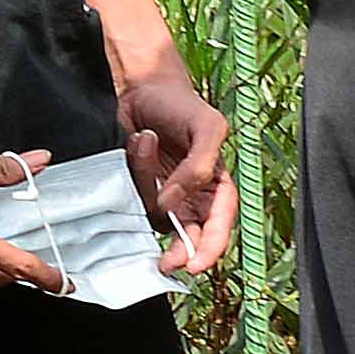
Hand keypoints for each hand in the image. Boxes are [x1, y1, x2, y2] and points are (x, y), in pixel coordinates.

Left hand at [117, 52, 235, 278]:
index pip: (220, 226)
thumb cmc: (182, 104)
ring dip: (147, 182)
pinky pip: (134, 199)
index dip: (210, 249)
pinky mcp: (140, 188)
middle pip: (191, 237)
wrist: (144, 87)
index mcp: (217, 185)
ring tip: (145, 140)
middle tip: (165, 263)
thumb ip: (199, 166)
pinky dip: (134, 174)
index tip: (195, 266)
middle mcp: (193, 195)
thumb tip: (172, 203)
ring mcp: (165, 194)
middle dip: (180, 251)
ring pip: (157, 216)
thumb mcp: (206, 127)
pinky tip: (138, 143)